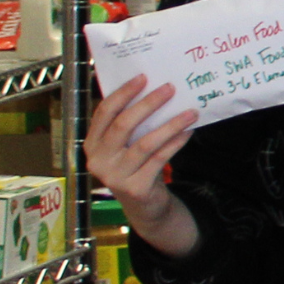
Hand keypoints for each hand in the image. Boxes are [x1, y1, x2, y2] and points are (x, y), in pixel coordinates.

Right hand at [85, 77, 198, 255]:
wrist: (144, 205)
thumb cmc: (135, 166)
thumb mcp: (125, 146)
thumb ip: (130, 124)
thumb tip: (154, 89)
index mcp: (92, 144)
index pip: (104, 113)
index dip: (123, 93)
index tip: (143, 77)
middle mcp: (98, 160)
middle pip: (123, 125)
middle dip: (148, 104)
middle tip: (170, 88)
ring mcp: (115, 176)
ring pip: (145, 143)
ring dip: (170, 124)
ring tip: (190, 112)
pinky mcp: (135, 188)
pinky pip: (159, 159)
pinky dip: (175, 143)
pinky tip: (188, 132)